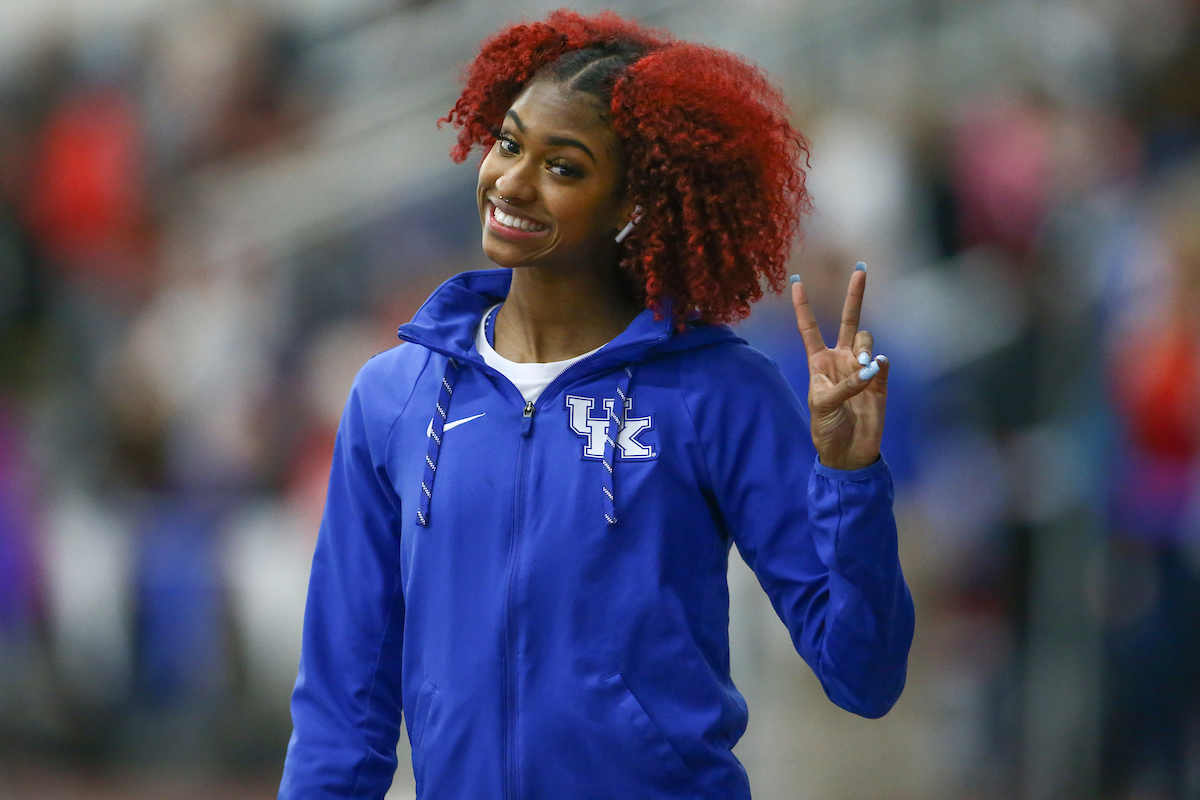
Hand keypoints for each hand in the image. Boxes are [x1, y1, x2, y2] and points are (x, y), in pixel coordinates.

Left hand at [790, 263, 887, 471]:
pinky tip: (875, 373)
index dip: (803, 305)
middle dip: (855, 296)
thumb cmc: (826, 429)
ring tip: (862, 370)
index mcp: (818, 362)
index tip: (796, 280)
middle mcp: (840, 359)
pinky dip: (879, 364)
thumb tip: (870, 367)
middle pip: (849, 320)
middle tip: (861, 270)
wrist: (849, 452)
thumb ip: (844, 385)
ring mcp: (861, 367)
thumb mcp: (823, 405)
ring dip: (865, 349)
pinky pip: (882, 360)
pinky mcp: (880, 379)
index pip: (809, 328)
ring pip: (866, 339)